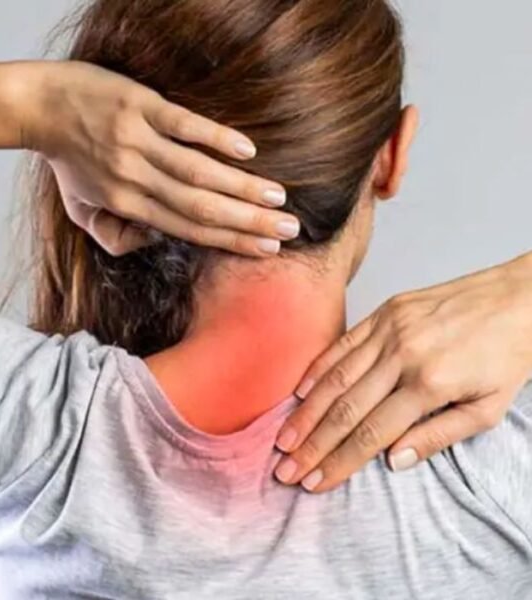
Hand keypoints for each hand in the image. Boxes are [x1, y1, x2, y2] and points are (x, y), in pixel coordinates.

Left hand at [20, 61, 297, 256]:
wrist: (41, 107)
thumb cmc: (68, 163)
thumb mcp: (82, 213)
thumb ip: (116, 238)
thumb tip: (155, 240)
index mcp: (128, 206)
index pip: (188, 230)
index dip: (230, 242)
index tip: (265, 250)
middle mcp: (136, 180)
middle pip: (201, 208)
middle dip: (248, 224)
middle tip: (288, 231)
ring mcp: (138, 142)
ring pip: (198, 173)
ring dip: (241, 188)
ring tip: (278, 200)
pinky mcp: (140, 107)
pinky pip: (183, 126)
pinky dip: (216, 140)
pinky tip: (247, 153)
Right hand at [274, 252, 531, 492]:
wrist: (517, 298)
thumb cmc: (508, 354)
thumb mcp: (488, 408)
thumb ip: (439, 435)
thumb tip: (394, 460)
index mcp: (430, 384)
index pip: (373, 433)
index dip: (339, 461)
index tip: (314, 481)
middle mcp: (403, 356)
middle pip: (346, 409)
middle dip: (312, 443)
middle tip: (284, 467)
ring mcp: (390, 330)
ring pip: (337, 377)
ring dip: (307, 411)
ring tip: (284, 437)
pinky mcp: (385, 312)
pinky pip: (343, 343)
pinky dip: (318, 368)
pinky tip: (300, 391)